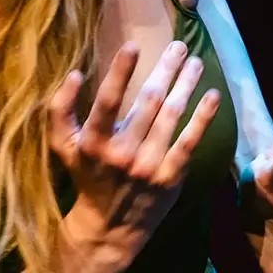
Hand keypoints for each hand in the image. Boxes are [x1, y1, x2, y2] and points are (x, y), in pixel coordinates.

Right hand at [48, 40, 222, 260]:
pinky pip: (190, 142)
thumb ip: (60, 110)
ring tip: (195, 62)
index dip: (120, 72)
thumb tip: (74, 74)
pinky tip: (212, 95)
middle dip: (165, 70)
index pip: (108, 101)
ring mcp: (150, 166)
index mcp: (94, 143)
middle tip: (179, 45)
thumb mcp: (63, 147)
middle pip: (148, 102)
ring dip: (186, 85)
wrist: (110, 227)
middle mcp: (123, 154)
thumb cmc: (86, 176)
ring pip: (171, 116)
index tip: (133, 45)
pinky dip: (203, 118)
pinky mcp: (171, 177)